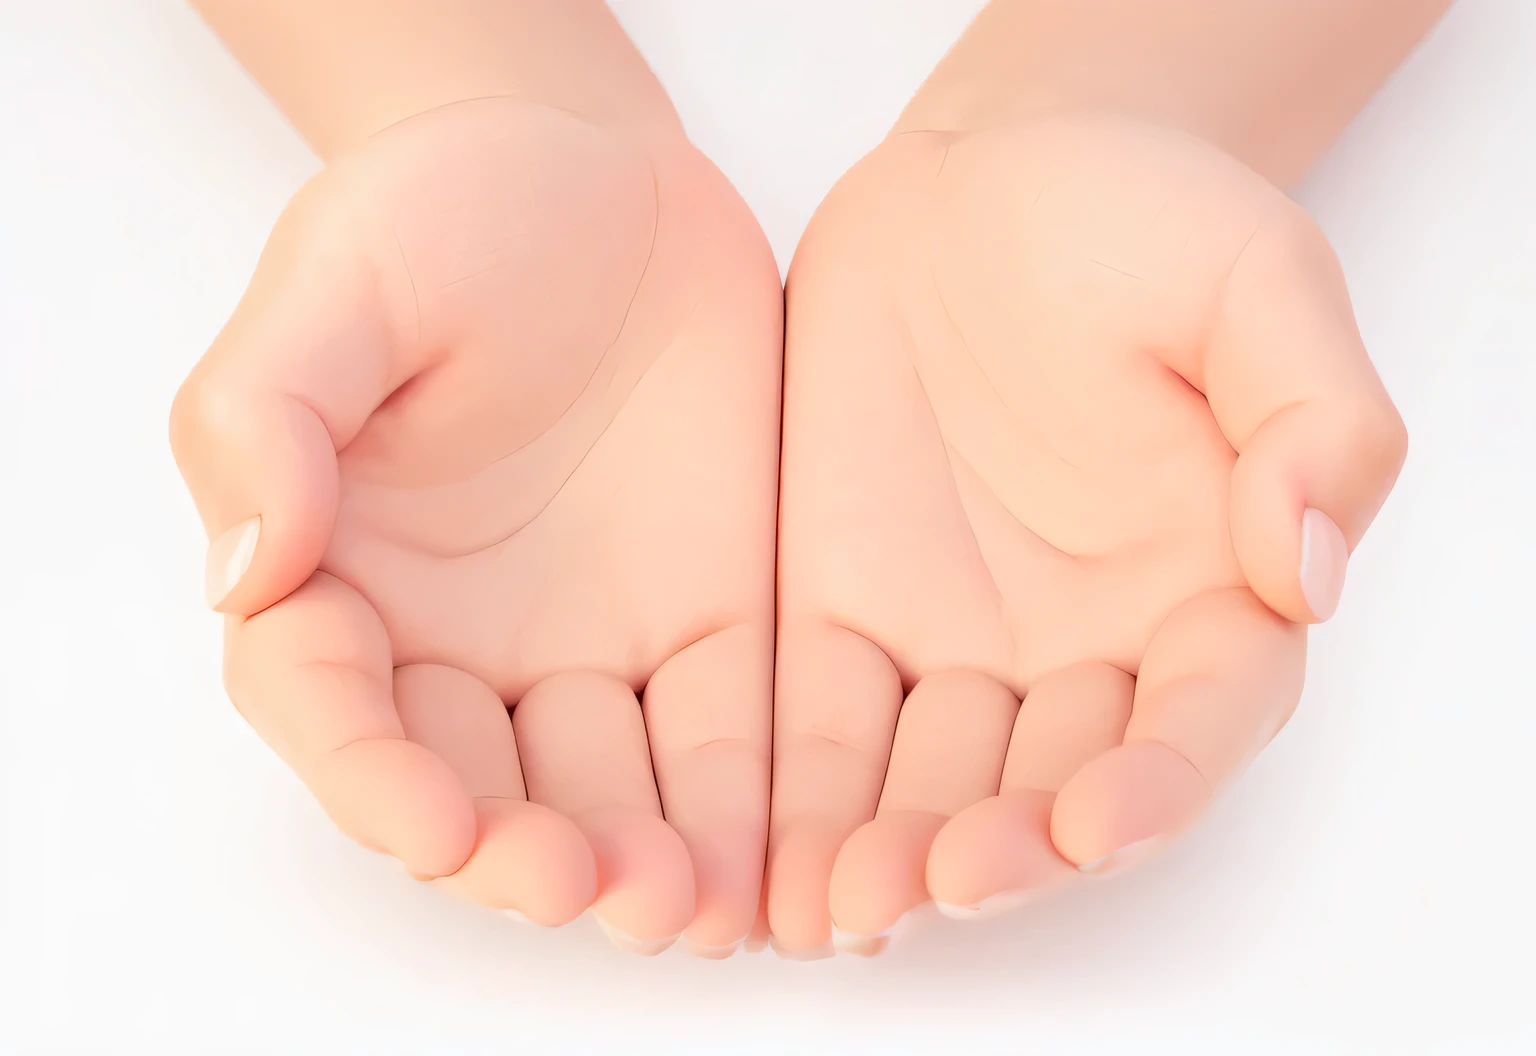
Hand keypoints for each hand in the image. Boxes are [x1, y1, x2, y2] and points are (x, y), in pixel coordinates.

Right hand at [170, 97, 780, 954]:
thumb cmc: (448, 210)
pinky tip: (767, 868)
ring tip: (685, 906)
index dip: (374, 782)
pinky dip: (742, 811)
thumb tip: (245, 572)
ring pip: (603, 790)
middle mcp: (458, 636)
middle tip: (580, 887)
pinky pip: (723, 737)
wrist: (604, 177)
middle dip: (520, 854)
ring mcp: (590, 639)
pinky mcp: (709, 621)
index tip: (435, 827)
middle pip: (475, 783)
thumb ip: (268, 415)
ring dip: (637, 864)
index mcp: (344, 571)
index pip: (334, 708)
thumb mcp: (339, 277)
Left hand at [768, 113, 1405, 954]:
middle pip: (1051, 786)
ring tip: (835, 911)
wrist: (983, 182)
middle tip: (932, 887)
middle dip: (998, 851)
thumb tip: (1310, 569)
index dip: (1152, 785)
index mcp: (1208, 589)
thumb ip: (1312, 419)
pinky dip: (799, 799)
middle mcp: (1086, 645)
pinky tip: (768, 861)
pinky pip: (824, 725)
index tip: (1092, 824)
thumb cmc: (1140, 219)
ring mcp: (959, 638)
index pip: (1196, 720)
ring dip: (889, 857)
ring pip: (932, 783)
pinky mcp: (846, 612)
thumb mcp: (1258, 283)